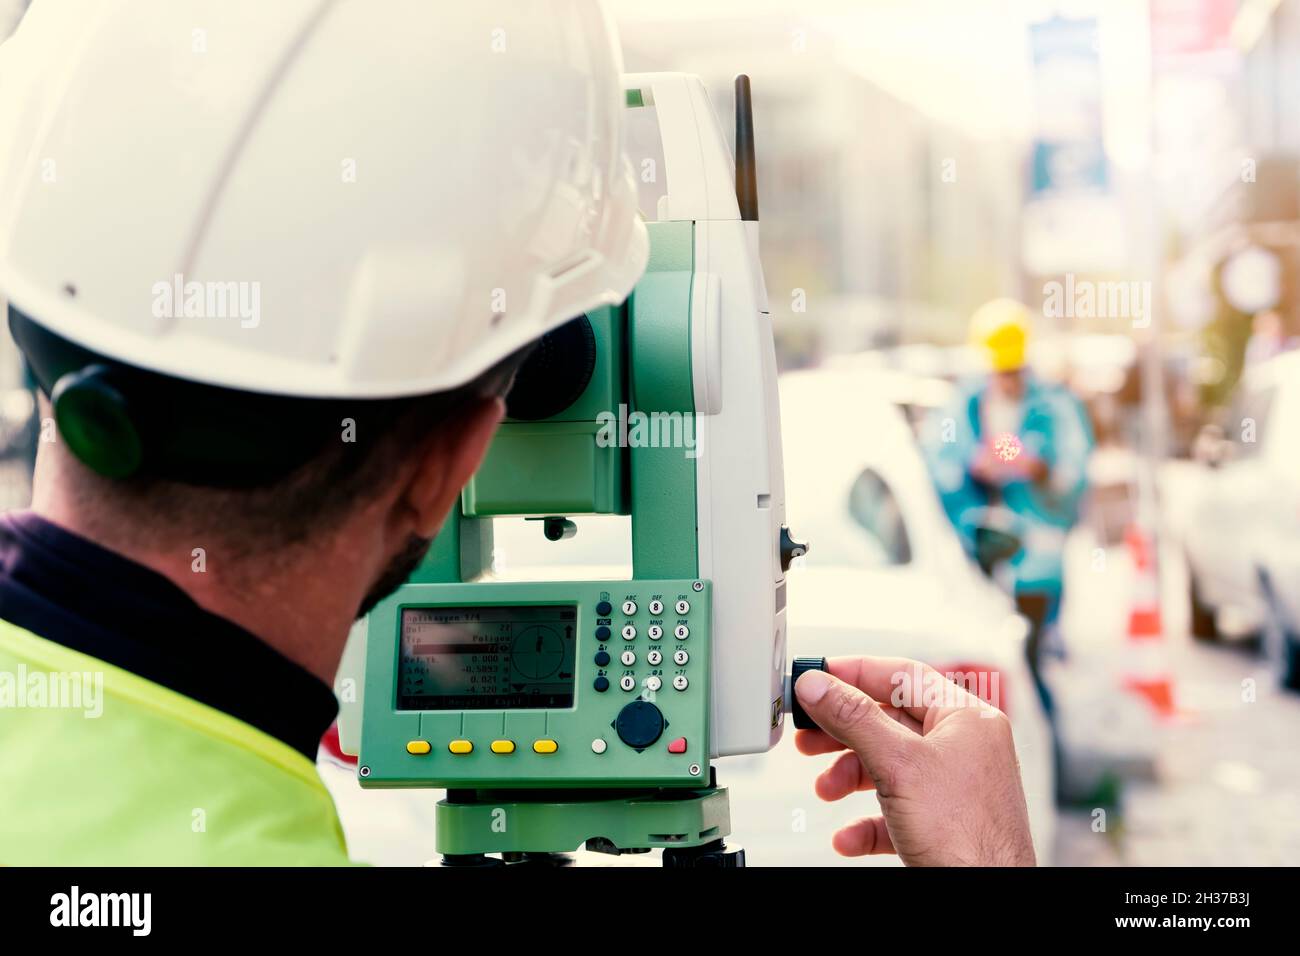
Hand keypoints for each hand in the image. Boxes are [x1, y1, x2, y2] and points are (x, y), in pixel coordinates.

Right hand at [794, 656, 1035, 866]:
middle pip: (889, 722)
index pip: (903, 675)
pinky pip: (897, 810)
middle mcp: (965, 747)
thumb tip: (817, 684)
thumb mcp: (898, 764)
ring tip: (826, 789)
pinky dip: (867, 821)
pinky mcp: (945, 823)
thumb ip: (854, 718)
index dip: (855, 673)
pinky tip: (849, 835)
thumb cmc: (967, 837)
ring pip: (889, 767)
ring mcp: (956, 786)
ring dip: (850, 778)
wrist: (985, 898)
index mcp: (967, 718)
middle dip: (844, 735)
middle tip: (809, 737)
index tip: (817, 678)